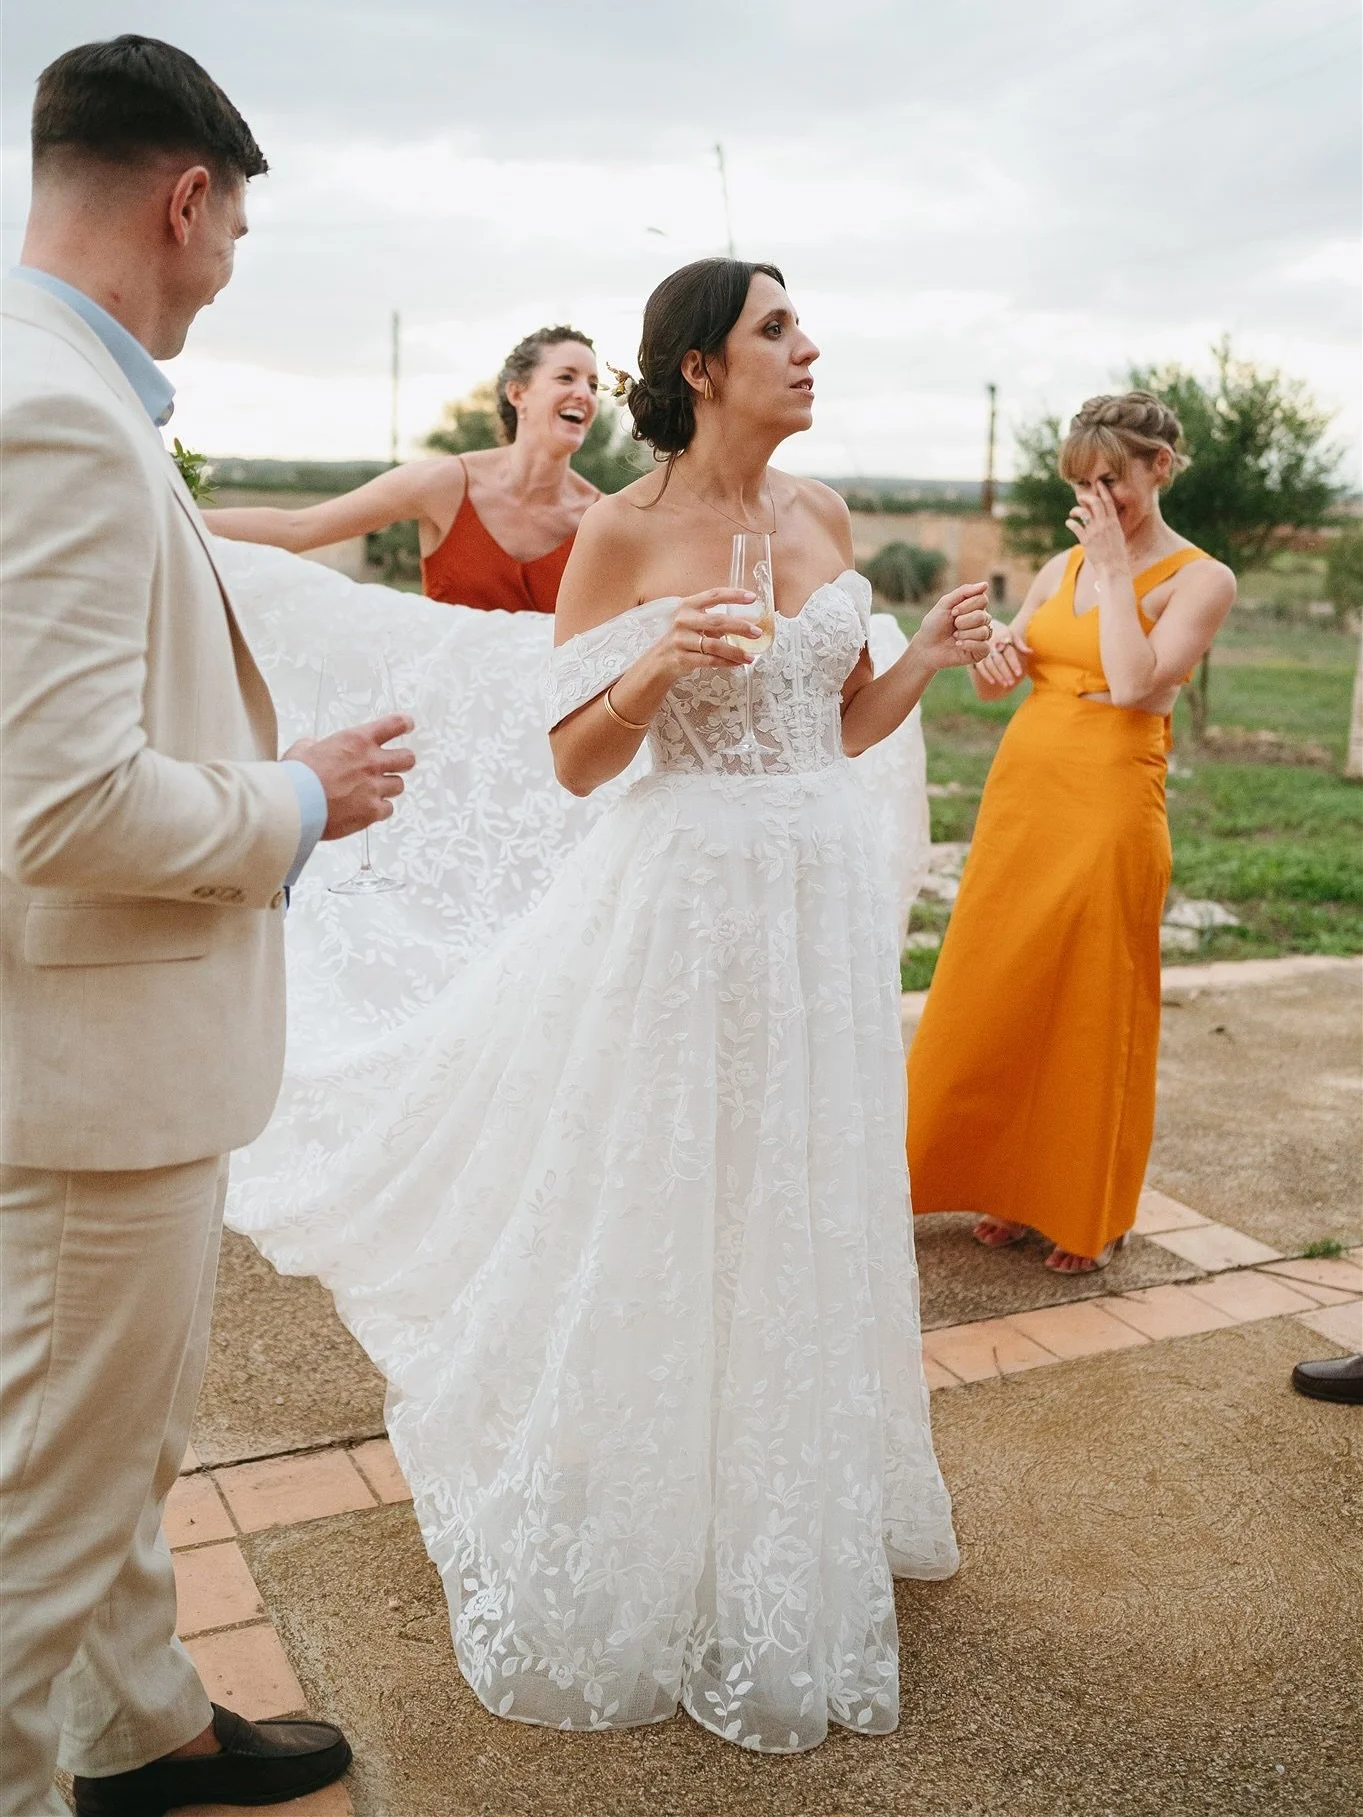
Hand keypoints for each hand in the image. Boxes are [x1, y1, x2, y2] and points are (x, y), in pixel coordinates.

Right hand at [283, 713, 416, 840]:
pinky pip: (388, 809)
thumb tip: (314, 746)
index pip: (395, 725)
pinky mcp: (372, 811)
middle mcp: (371, 762)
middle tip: (393, 765)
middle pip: (407, 758)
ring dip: (388, 787)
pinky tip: (366, 809)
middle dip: (402, 761)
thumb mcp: (303, 749)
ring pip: (399, 785)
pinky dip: (380, 809)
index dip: (405, 724)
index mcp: (357, 741)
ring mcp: (374, 788)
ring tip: (372, 790)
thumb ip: (315, 744)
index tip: (407, 725)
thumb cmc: (297, 777)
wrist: (295, 805)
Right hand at [659, 588, 762, 678]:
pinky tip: (737, 663)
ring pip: (714, 645)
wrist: (659, 661)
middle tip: (757, 632)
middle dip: (740, 627)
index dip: (734, 595)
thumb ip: (715, 620)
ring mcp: (681, 640)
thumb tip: (746, 622)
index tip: (752, 598)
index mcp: (688, 606)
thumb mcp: (694, 623)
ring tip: (750, 656)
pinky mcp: (682, 658)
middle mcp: (683, 621)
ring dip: (736, 651)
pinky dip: (726, 663)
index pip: (714, 595)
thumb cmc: (683, 639)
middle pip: (717, 621)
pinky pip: (709, 661)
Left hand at [909, 582, 991, 671]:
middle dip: (963, 621)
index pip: (983, 599)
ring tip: (954, 637)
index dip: (966, 606)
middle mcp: (981, 621)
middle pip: (983, 616)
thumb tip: (986, 584)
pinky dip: (969, 644)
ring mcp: (982, 637)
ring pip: (984, 631)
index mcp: (975, 607)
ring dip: (964, 634)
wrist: (926, 647)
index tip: (952, 612)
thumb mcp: (945, 604)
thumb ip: (963, 592)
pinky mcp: (981, 652)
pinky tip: (958, 645)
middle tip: (953, 626)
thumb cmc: (934, 625)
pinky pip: (984, 646)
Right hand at [974, 620, 1031, 689]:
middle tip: (1012, 683)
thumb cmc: (1001, 632)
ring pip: (990, 665)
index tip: (1019, 674)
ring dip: (997, 676)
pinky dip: (986, 675)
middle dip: (1006, 673)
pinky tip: (993, 682)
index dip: (1014, 664)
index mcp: (1003, 638)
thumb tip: (1031, 653)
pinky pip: (980, 666)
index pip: (1009, 653)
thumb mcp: (1011, 634)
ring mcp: (983, 650)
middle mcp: (992, 645)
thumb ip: (1020, 644)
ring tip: (1006, 685)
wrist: (981, 625)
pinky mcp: (976, 655)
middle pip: (999, 661)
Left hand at [1066, 480, 1128, 575]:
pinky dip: (1070, 523)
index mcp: (1114, 522)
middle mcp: (1104, 524)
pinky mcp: (1086, 540)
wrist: (1113, 568)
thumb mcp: (1118, 535)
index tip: (1098, 483)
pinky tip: (1068, 522)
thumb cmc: (1117, 554)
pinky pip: (1076, 527)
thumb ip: (1111, 525)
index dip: (1103, 490)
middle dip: (1087, 497)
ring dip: (1076, 510)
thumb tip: (1104, 518)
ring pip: (1084, 513)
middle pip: (1095, 503)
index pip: (1108, 501)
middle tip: (1081, 497)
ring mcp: (1095, 531)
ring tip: (1073, 513)